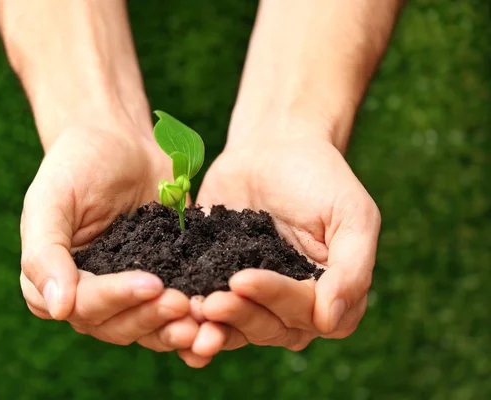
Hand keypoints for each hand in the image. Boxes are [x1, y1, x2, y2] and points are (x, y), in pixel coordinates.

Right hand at [19, 123, 198, 352]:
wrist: (120, 141)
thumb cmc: (77, 164)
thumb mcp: (50, 199)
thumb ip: (44, 252)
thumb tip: (59, 309)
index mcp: (54, 284)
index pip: (85, 306)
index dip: (118, 299)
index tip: (153, 284)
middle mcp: (90, 297)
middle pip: (118, 326)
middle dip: (152, 317)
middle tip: (185, 304)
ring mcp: (128, 292)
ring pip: (149, 327)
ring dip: (175, 329)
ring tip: (204, 321)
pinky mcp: (163, 281)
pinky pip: (175, 308)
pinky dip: (194, 318)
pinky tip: (215, 315)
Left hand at [183, 120, 380, 360]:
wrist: (272, 147)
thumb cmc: (319, 176)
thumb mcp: (352, 214)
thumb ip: (352, 268)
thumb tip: (329, 321)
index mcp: (331, 294)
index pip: (304, 311)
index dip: (274, 299)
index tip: (242, 280)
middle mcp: (293, 305)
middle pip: (268, 327)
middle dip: (238, 315)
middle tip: (209, 302)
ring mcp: (255, 298)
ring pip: (236, 327)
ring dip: (212, 328)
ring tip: (188, 317)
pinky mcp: (220, 284)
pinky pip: (208, 311)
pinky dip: (192, 321)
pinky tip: (172, 320)